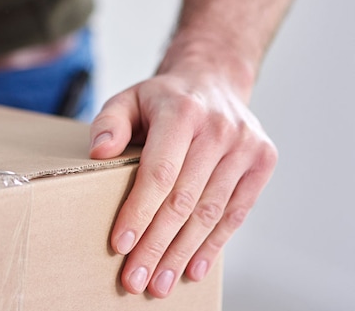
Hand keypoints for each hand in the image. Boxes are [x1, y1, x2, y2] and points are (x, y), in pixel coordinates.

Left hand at [89, 65, 276, 297]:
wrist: (213, 80)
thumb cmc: (162, 99)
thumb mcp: (128, 98)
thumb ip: (109, 122)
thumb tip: (98, 150)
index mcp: (182, 112)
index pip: (159, 172)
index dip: (140, 211)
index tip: (120, 244)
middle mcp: (219, 129)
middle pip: (184, 200)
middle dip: (156, 245)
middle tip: (135, 279)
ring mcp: (245, 146)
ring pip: (210, 213)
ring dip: (183, 254)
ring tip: (158, 283)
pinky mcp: (263, 162)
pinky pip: (236, 213)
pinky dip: (213, 245)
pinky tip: (192, 269)